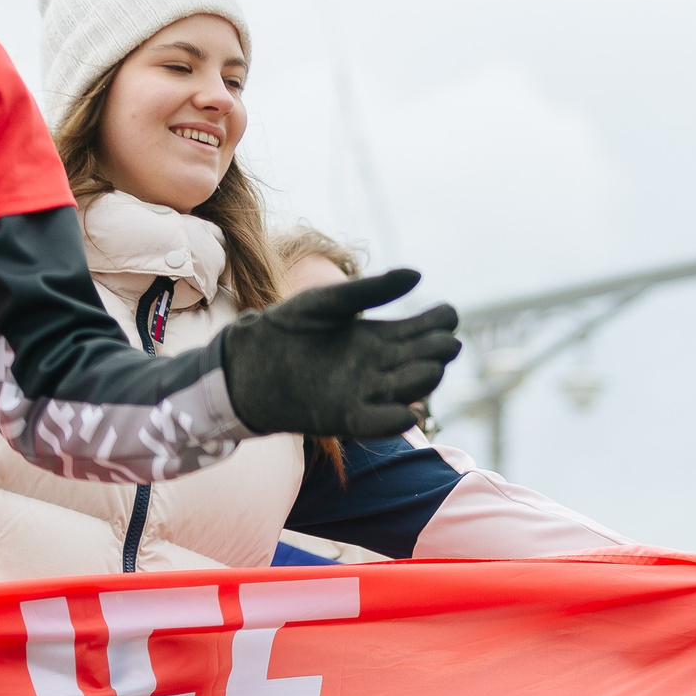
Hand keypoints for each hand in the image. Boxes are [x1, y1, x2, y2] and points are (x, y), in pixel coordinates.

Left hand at [220, 267, 461, 439]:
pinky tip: (407, 414)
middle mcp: (379, 367)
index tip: (448, 314)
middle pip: (420, 359)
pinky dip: (391, 421)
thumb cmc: (286, 328)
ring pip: (404, 389)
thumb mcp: (328, 303)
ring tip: (432, 369)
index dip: (439, 323)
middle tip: (447, 344)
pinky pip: (375, 421)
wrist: (247, 363)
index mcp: (379, 338)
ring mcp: (366, 393)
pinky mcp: (346, 418)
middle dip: (436, 352)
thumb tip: (418, 274)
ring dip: (421, 382)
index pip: (421, 331)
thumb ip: (370, 290)